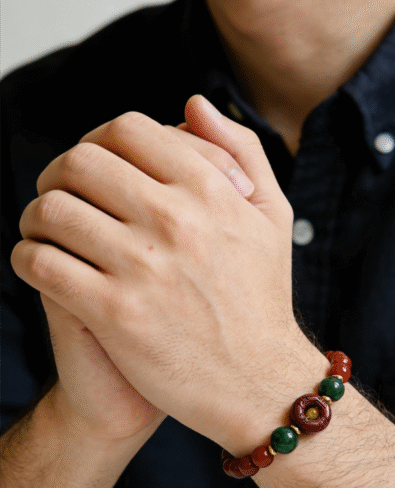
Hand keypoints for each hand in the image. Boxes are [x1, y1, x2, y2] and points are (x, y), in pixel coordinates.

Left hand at [11, 95, 304, 450]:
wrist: (258, 384)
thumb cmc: (263, 300)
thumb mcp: (272, 217)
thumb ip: (240, 151)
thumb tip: (191, 103)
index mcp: (209, 190)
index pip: (126, 130)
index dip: (97, 141)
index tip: (94, 169)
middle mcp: (174, 220)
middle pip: (79, 163)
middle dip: (57, 174)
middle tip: (61, 198)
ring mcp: (142, 267)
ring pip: (51, 210)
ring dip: (36, 217)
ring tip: (47, 235)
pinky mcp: (114, 314)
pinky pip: (41, 263)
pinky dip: (28, 258)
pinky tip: (44, 268)